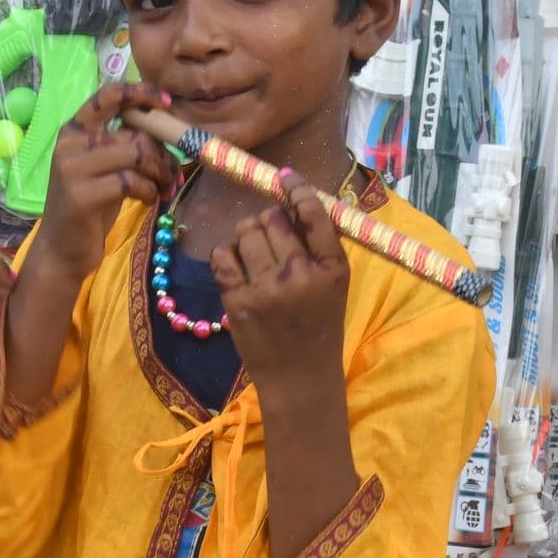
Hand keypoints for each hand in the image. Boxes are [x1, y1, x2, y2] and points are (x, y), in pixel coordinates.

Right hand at [29, 83, 174, 284]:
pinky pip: (131, 182)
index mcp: (74, 130)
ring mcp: (72, 168)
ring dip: (160, 173)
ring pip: (137, 154)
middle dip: (162, 154)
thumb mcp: (103, 170)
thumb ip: (122, 146)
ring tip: (164, 189)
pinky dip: (149, 191)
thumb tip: (165, 130)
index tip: (166, 102)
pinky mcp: (81, 194)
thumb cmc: (88, 209)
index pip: (108, 95)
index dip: (140, 93)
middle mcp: (70, 143)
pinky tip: (149, 201)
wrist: (61, 250)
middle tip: (172, 175)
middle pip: (135, 134)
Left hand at [211, 188, 349, 391]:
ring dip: (246, 235)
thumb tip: (291, 202)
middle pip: (274, 220)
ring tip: (253, 253)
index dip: (297, 190)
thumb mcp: (334, 287)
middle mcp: (301, 275)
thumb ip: (319, 249)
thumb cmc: (319, 328)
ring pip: (246, 233)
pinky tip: (235, 264)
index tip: (285, 178)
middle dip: (269, 220)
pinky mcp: (239, 303)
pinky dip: (226, 254)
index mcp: (333, 269)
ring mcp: (267, 289)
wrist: (300, 379)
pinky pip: (222, 256)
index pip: (314, 215)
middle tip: (270, 234)